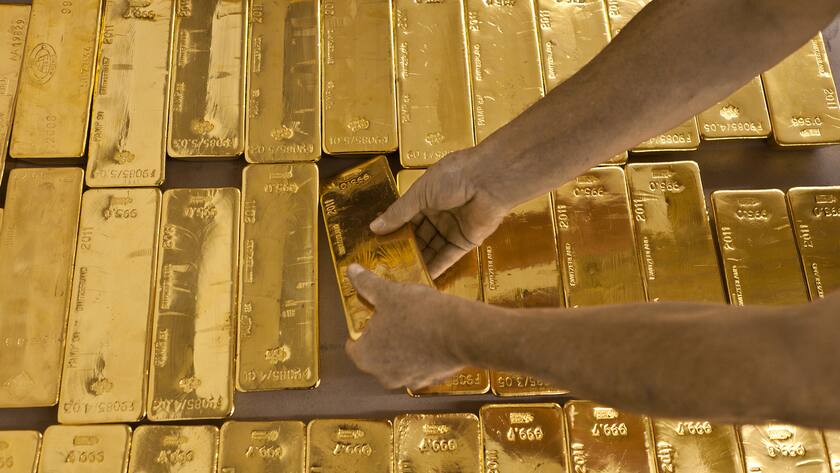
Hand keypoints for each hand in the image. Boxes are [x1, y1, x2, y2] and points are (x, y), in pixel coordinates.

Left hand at [345, 263, 469, 389]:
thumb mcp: (388, 292)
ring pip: (400, 360)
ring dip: (404, 346)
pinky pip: (421, 365)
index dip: (362, 327)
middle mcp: (383, 375)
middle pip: (376, 353)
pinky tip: (432, 335)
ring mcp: (409, 380)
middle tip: (396, 316)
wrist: (462, 332)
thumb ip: (366, 283)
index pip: (353, 344)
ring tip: (416, 323)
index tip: (373, 315)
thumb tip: (352, 270)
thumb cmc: (420, 314)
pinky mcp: (431, 380)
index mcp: (366, 357)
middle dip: (384, 336)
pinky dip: (423, 354)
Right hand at [371, 149, 509, 277]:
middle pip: (419, 236)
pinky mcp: (467, 241)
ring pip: (432, 248)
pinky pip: (449, 257)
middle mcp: (439, 214)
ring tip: (401, 276)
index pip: (406, 219)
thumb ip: (398, 212)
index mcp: (427, 198)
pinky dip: (437, 267)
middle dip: (405, 249)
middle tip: (387, 266)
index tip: (379, 246)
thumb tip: (374, 227)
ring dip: (419, 260)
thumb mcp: (420, 193)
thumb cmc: (453, 177)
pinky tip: (422, 278)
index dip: (394, 231)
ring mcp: (453, 229)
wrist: (489, 180)